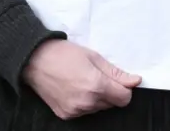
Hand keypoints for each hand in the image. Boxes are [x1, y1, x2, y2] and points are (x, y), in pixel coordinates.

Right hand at [22, 40, 140, 119]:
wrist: (35, 60)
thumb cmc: (63, 53)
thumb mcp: (92, 56)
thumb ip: (115, 72)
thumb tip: (135, 81)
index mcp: (96, 86)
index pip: (124, 98)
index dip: (124, 88)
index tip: (118, 79)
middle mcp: (87, 102)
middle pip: (111, 103)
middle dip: (109, 91)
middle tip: (95, 74)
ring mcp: (76, 111)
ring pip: (98, 108)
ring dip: (97, 97)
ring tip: (82, 79)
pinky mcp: (66, 115)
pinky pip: (84, 112)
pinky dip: (84, 102)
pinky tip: (74, 88)